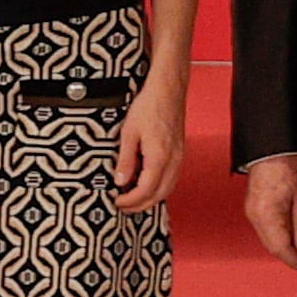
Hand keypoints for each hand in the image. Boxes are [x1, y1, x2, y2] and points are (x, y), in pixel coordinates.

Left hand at [115, 71, 189, 212]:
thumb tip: (120, 180)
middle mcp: (173, 160)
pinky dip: (160, 187)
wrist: (168, 89)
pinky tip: (148, 183)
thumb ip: (126, 160)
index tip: (117, 201)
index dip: (130, 201)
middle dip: (141, 205)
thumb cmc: (149, 106)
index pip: (145, 190)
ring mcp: (179, 156)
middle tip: (124, 206)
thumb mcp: (129, 133)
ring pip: (168, 188)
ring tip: (134, 198)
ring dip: (152, 198)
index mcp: (159, 157)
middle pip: (160, 194)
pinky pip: (172, 177)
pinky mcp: (179, 152)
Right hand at [242, 154, 296, 270]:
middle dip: (289, 256)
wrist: (274, 146)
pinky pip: (265, 229)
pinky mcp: (253, 206)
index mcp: (267, 215)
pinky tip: (290, 234)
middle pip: (272, 246)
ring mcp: (251, 211)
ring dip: (283, 246)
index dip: (295, 262)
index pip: (280, 248)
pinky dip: (277, 235)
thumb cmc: (290, 165)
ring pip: (268, 239)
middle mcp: (255, 216)